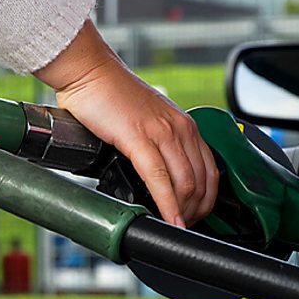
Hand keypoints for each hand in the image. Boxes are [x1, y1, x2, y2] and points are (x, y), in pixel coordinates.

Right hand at [54, 64, 218, 225]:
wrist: (88, 71)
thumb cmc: (110, 95)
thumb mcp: (147, 121)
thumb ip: (158, 144)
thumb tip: (158, 177)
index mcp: (184, 125)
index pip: (209, 171)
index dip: (206, 200)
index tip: (194, 216)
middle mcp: (179, 127)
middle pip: (201, 181)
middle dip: (195, 212)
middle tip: (182, 226)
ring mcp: (161, 132)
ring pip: (185, 183)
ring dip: (182, 212)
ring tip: (173, 227)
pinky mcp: (137, 137)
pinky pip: (159, 178)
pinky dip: (166, 204)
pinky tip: (166, 219)